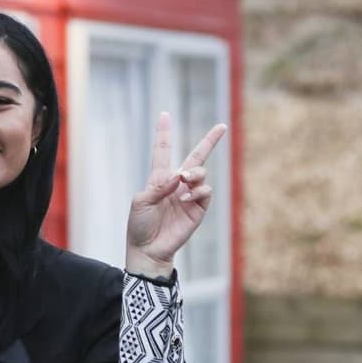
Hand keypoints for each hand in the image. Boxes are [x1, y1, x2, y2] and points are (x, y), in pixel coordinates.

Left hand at [125, 112, 226, 275]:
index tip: (165, 114)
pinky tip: (184, 198)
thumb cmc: (139, 225)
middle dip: (211, 141)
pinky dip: (196, 192)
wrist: (148, 249)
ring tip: (184, 181)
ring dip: (194, 174)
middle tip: (222, 127)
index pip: (162, 151)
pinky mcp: (198, 209)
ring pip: (201, 173)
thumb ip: (158, 186)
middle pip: (196, 157)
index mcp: (159, 179)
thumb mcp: (141, 202)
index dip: (164, 133)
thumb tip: (178, 175)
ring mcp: (189, 196)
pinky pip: (205, 192)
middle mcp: (176, 184)